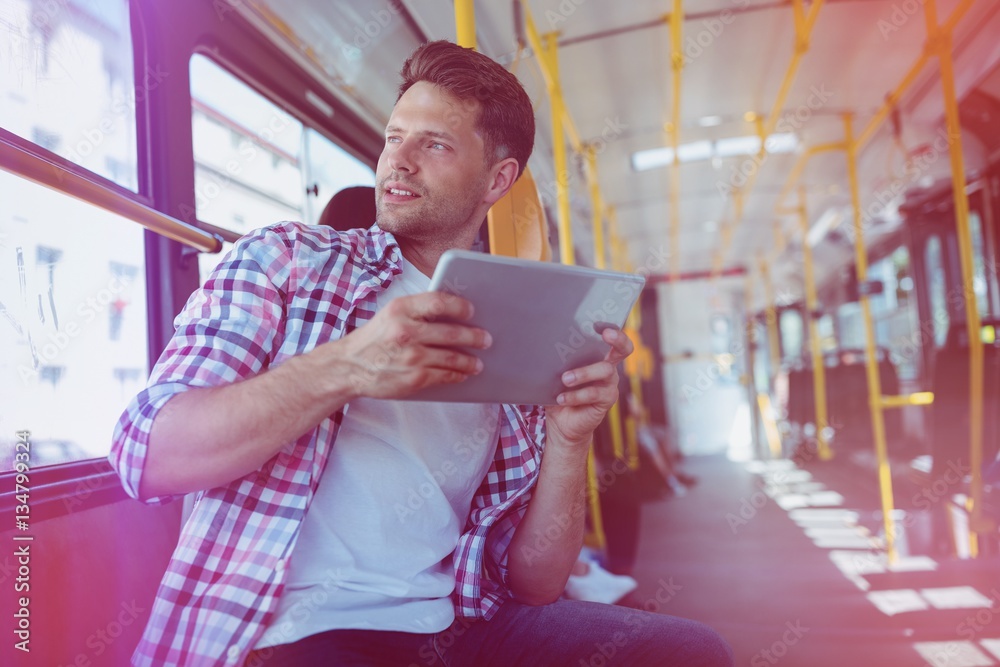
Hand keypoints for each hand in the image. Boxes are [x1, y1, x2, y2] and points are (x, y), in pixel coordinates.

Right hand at [335, 291, 490, 398]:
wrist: (349, 366)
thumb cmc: (375, 338)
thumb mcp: (391, 315)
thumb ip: (418, 312)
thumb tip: (455, 315)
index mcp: (401, 309)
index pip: (439, 302)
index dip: (460, 306)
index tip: (471, 311)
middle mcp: (406, 331)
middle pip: (451, 332)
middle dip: (474, 336)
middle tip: (486, 339)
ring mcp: (411, 356)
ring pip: (452, 357)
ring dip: (469, 360)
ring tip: (478, 362)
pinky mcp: (413, 378)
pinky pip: (444, 375)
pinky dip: (456, 375)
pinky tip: (462, 373)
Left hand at [545, 327, 634, 447]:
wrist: (561, 422)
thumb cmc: (558, 392)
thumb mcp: (556, 374)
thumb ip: (557, 361)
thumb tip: (541, 343)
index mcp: (597, 357)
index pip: (612, 338)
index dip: (614, 329)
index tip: (603, 324)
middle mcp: (608, 368)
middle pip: (623, 349)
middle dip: (617, 339)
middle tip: (605, 334)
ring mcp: (609, 384)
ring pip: (604, 370)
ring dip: (583, 373)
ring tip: (565, 379)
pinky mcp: (606, 400)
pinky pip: (594, 394)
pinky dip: (575, 395)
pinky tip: (561, 398)